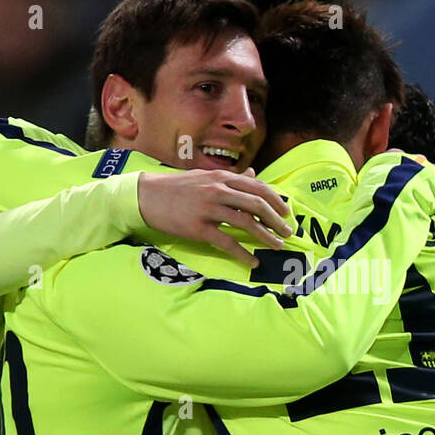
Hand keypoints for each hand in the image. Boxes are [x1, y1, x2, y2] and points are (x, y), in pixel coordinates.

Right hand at [138, 169, 291, 267]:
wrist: (146, 196)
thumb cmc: (177, 187)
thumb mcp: (205, 176)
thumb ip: (231, 178)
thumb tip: (253, 174)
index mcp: (221, 177)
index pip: (257, 186)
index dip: (276, 200)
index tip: (287, 212)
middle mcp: (218, 190)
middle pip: (257, 204)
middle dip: (276, 220)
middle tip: (288, 232)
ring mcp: (208, 209)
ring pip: (246, 223)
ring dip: (266, 236)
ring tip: (277, 245)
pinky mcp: (199, 228)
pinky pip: (227, 242)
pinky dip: (243, 253)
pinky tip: (252, 260)